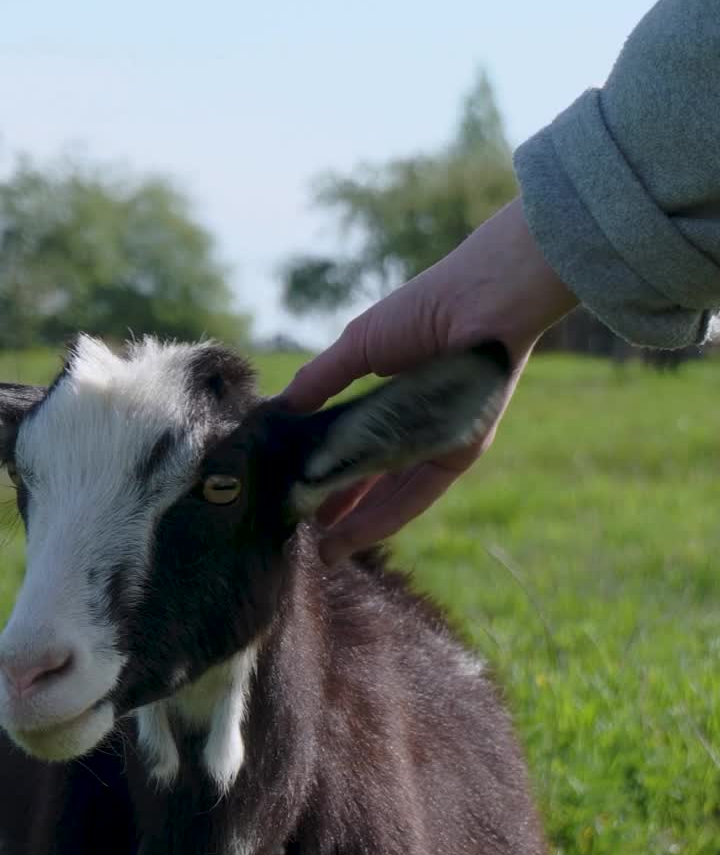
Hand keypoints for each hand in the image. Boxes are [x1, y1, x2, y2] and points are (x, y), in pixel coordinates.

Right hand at [282, 198, 575, 562]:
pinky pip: (416, 497)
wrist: (481, 302)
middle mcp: (414, 428)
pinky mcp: (458, 455)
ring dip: (356, 527)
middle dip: (336, 509)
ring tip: (321, 552)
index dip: (324, 471)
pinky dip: (381, 519)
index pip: (353, 447)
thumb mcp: (358, 348)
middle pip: (370, 480)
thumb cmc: (421, 312)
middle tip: (300, 536)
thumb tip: (278, 411)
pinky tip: (349, 537)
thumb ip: (320, 382)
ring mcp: (436, 444)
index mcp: (391, 400)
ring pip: (391, 498)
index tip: (291, 492)